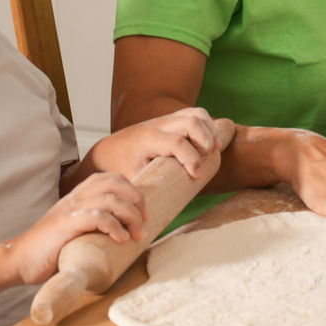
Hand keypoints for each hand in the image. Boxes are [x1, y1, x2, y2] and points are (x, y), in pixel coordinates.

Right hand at [7, 172, 144, 283]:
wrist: (18, 260)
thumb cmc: (49, 249)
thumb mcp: (74, 229)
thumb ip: (93, 224)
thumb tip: (124, 232)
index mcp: (78, 195)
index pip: (112, 178)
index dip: (132, 190)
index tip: (143, 212)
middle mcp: (75, 197)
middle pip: (115, 183)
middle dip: (137, 199)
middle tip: (145, 221)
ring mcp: (70, 209)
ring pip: (111, 198)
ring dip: (131, 215)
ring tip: (137, 234)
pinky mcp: (66, 224)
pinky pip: (98, 217)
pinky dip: (115, 227)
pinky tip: (122, 239)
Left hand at [89, 106, 219, 179]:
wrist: (113, 148)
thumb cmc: (123, 164)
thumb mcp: (132, 177)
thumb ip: (148, 188)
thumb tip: (159, 211)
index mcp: (148, 140)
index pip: (177, 143)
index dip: (192, 159)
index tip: (196, 175)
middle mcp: (159, 125)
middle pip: (191, 122)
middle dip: (205, 141)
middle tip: (205, 160)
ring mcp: (168, 119)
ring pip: (196, 114)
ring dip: (209, 131)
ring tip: (212, 150)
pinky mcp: (174, 119)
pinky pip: (196, 114)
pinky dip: (208, 126)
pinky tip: (210, 143)